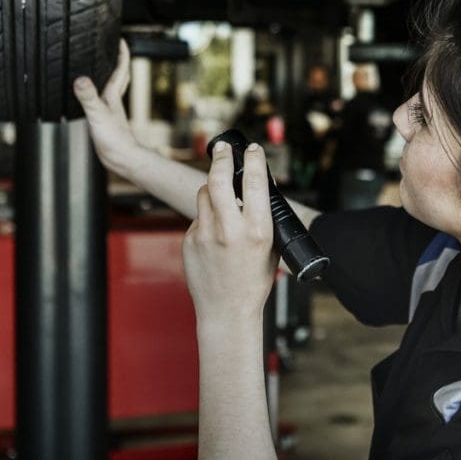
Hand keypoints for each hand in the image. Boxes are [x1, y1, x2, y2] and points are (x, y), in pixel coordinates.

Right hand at [73, 40, 138, 175]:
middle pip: (119, 77)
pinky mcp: (105, 122)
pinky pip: (102, 103)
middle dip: (118, 62)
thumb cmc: (115, 139)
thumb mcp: (98, 115)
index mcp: (113, 96)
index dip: (121, 53)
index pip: (120, 69)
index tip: (120, 39)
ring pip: (112, 89)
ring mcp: (110, 111)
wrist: (123, 160)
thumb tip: (80, 79)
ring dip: (109, 77)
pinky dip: (98, 96)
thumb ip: (89, 97)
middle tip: (114, 49)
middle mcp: (113, 101)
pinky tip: (91, 99)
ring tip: (101, 68)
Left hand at [184, 141, 277, 324]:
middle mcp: (229, 230)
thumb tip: (255, 193)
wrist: (227, 311)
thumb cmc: (253, 282)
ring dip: (213, 186)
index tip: (252, 148)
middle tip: (223, 148)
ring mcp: (206, 235)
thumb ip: (262, 219)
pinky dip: (207, 216)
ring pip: (204, 193)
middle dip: (222, 157)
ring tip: (221, 191)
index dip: (253, 159)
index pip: (254, 182)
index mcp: (256, 230)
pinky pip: (198, 217)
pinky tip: (215, 232)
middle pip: (219, 179)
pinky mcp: (190, 241)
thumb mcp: (270, 248)